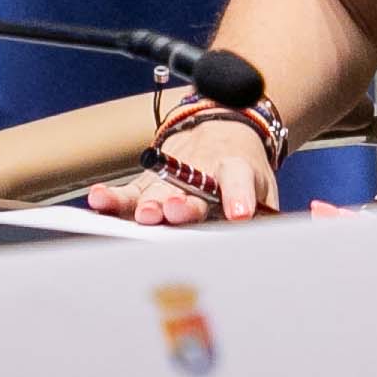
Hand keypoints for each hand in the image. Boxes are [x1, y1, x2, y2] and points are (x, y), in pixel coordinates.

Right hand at [84, 105, 280, 224]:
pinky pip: (130, 190)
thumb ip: (266, 217)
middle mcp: (201, 170)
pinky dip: (114, 198)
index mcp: (238, 169)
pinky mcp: (148, 180)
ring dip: (147, 203)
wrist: (225, 127)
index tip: (239, 212)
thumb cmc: (245, 174)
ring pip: (156, 188)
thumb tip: (277, 248)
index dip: (238, 194)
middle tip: (177, 212)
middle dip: (183, 202)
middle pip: (190, 187)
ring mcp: (171, 173)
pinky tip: (99, 201)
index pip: (239, 178)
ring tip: (142, 214)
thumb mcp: (265, 190)